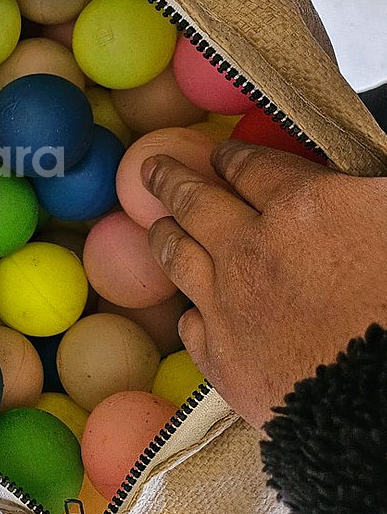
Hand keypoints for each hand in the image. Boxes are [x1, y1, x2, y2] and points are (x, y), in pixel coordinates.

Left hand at [142, 140, 386, 428]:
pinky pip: (192, 324)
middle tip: (152, 169)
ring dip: (165, 235)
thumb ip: (360, 199)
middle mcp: (249, 248)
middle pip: (195, 202)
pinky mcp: (221, 358)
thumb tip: (351, 187)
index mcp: (303, 207)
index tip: (221, 155)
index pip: (252, 167)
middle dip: (172, 179)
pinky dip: (190, 312)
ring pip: (178, 256)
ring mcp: (227, 304)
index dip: (233, 158)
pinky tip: (189, 311)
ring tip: (156, 225)